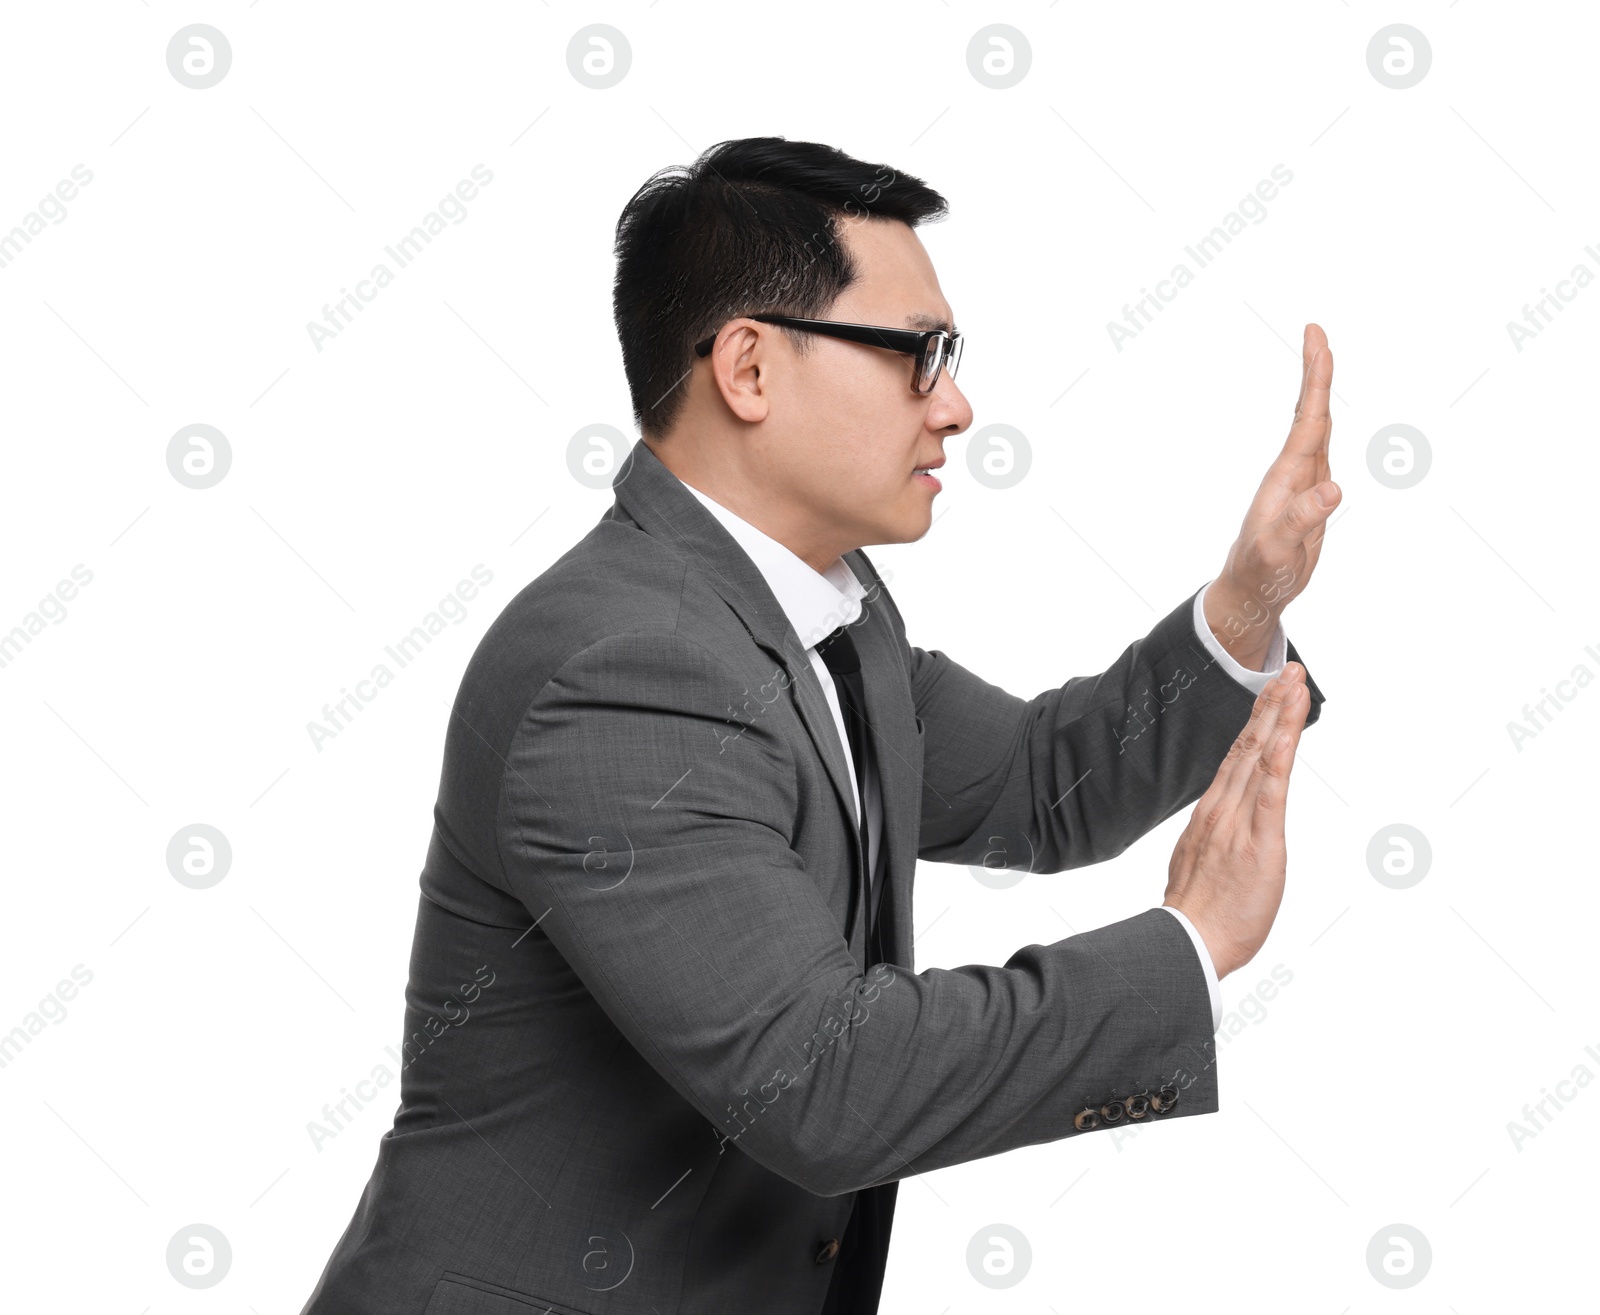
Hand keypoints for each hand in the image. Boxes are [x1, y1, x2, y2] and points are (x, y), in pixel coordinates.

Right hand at [1162, 662, 1310, 978]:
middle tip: (1291, 670)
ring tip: (1295, 683)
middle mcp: (1223, 809)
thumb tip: (1222, 828)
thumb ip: (1214, 838)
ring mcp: (1239, 821)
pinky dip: (1280, 754)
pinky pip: (1272, 789)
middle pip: (1250, 746)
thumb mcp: (1202, 864)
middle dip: (1272, 705)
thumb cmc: (1198, 916)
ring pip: (1261, 757)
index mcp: (1212, 814)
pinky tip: (1288, 729)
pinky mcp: (1259, 840)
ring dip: (1280, 716)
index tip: (1272, 693)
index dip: (1257, 722)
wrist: (1189, 944)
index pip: (1239, 757)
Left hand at [1205, 324, 1338, 669]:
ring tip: (1320, 357)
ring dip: (1318, 392)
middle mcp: (1293, 471)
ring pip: (1314, 427)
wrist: (1252, 590)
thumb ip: (1302, 520)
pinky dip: (1324, 424)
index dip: (1315, 381)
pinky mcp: (1309, 495)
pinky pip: (1320, 450)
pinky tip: (1323, 413)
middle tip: (1316, 332)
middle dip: (1315, 373)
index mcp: (1287, 477)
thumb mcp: (1279, 550)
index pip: (1307, 420)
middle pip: (1309, 413)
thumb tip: (1333, 489)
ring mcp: (1301, 481)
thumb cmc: (1262, 572)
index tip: (1317, 342)